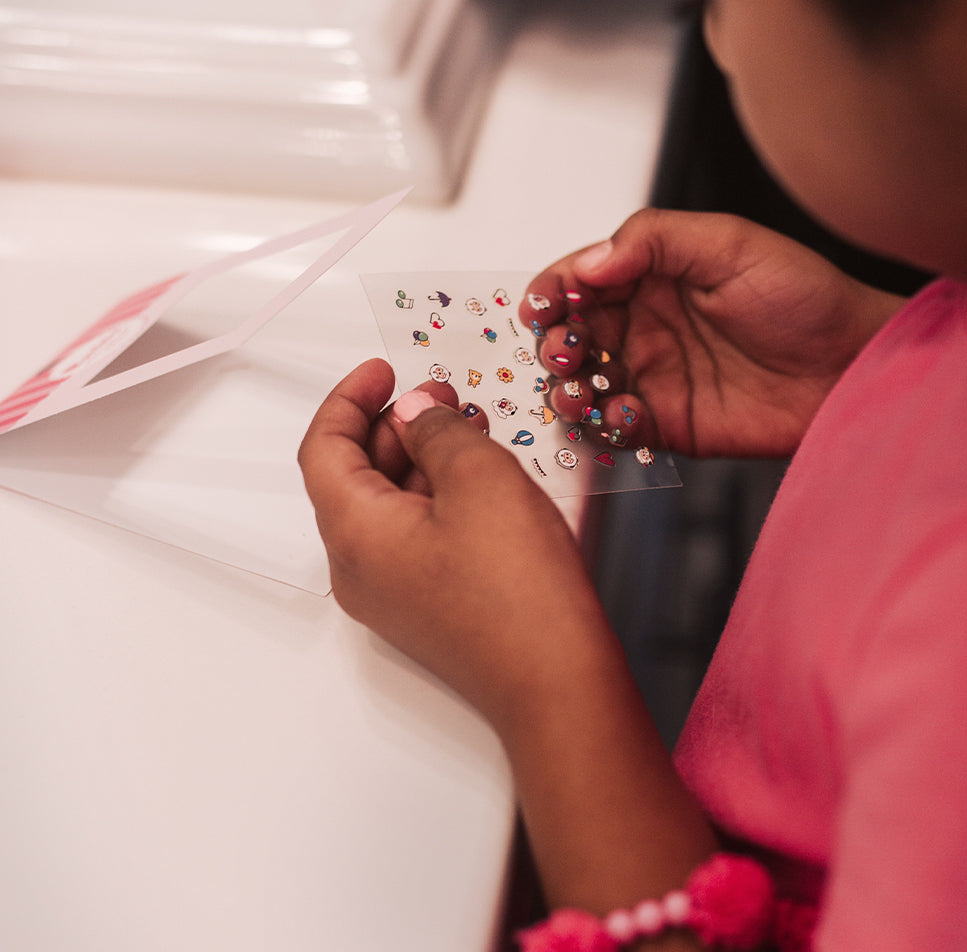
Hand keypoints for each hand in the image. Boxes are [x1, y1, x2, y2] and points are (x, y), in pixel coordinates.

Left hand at [301, 360, 721, 916]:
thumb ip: (437, 430)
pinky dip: (436, 495)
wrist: (558, 683)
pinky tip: (479, 477)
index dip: (349, 399)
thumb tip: (414, 411)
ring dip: (419, 459)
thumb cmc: (518, 587)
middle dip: (392, 426)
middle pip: (353, 477)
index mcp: (354, 534)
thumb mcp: (479, 478)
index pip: (322, 449)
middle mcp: (358, 569)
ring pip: (387, 506)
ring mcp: (391, 594)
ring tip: (469, 427)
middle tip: (440, 394)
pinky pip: (413, 535)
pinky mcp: (426, 607)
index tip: (383, 370)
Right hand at [521, 208, 906, 457]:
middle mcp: (646, 326)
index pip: (581, 280)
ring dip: (569, 391)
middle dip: (554, 345)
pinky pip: (617, 428)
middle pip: (571, 335)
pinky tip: (625, 415)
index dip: (552, 291)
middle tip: (564, 352)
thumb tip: (590, 261)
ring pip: (584, 386)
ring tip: (579, 391)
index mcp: (653, 276)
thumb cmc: (806, 297)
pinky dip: (606, 426)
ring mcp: (654, 376)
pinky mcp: (668, 423)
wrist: (853, 365)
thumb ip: (655, 240)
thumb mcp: (732, 244)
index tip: (541, 306)